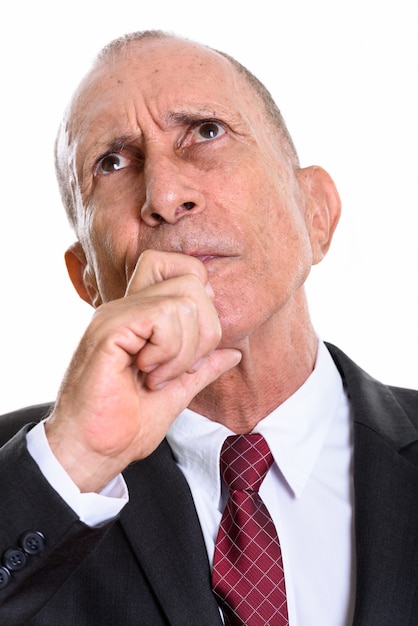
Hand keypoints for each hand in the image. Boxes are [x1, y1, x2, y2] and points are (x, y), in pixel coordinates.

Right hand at [45, 250, 240, 491]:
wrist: (92, 452)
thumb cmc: (125, 426)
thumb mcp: (177, 392)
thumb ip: (203, 367)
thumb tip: (234, 353)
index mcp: (142, 316)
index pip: (184, 270)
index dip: (205, 305)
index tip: (194, 352)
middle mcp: (128, 306)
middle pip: (193, 279)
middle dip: (205, 330)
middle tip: (181, 367)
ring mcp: (116, 314)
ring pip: (184, 300)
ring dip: (185, 349)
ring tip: (158, 377)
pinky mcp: (110, 329)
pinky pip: (163, 316)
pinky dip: (169, 351)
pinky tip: (148, 374)